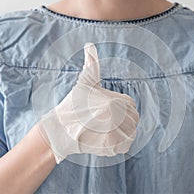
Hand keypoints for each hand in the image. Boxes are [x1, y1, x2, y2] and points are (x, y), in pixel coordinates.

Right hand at [38, 43, 139, 163]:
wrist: (60, 128)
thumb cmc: (73, 104)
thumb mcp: (84, 82)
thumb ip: (91, 64)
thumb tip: (89, 45)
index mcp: (115, 101)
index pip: (130, 105)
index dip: (121, 108)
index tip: (107, 111)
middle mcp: (118, 117)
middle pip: (132, 119)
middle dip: (122, 120)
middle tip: (104, 121)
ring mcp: (116, 133)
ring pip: (130, 132)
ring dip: (121, 131)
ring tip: (104, 129)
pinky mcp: (112, 147)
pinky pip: (126, 145)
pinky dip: (120, 143)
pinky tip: (107, 138)